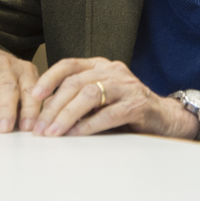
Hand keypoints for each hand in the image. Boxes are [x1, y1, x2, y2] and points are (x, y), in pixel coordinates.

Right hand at [0, 48, 39, 132]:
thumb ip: (29, 103)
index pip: (29, 89)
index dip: (29, 108)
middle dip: (6, 109)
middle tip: (5, 129)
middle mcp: (4, 68)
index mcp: (24, 70)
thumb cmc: (9, 78)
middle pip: (6, 87)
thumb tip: (34, 128)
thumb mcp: (24, 83)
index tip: (28, 127)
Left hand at [30, 58, 198, 139]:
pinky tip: (76, 135)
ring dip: (67, 116)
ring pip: (90, 96)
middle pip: (76, 83)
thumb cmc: (126, 108)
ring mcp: (127, 86)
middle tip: (39, 127)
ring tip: (53, 133)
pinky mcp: (138, 104)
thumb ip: (78, 99)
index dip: (49, 79)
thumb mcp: (101, 98)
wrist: (165, 117)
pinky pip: (108, 114)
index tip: (34, 96)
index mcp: (101, 65)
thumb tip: (44, 114)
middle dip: (53, 106)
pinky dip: (89, 125)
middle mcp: (113, 70)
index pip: (69, 65)